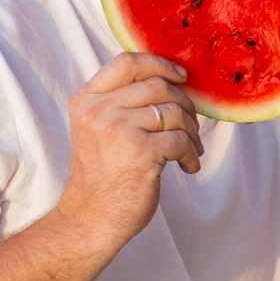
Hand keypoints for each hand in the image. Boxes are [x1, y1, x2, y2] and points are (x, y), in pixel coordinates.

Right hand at [61, 52, 201, 247]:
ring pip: (175, 112)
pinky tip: (188, 167)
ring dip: (192, 132)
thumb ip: (120, 104)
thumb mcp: (98, 130)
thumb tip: (170, 84)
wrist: (92, 218)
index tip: (181, 76)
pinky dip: (192, 154)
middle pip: (159, 86)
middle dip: (185, 105)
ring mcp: (119, 129)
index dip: (159, 64)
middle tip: (191, 127)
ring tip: (191, 150)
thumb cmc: (103, 177)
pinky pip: (182, 140)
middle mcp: (99, 110)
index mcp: (87, 101)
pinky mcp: (141, 152)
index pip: (127, 62)